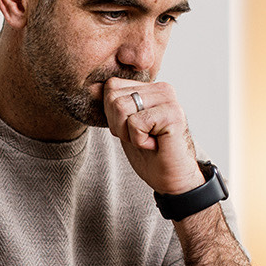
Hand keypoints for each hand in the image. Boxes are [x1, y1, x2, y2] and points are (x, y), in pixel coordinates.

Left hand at [102, 78, 202, 195]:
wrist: (172, 179)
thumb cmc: (149, 154)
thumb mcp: (125, 126)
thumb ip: (114, 105)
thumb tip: (92, 88)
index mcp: (150, 87)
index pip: (111, 86)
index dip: (112, 115)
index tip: (133, 130)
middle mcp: (161, 88)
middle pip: (113, 98)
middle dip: (119, 125)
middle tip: (141, 137)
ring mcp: (168, 99)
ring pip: (121, 107)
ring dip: (129, 133)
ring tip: (148, 140)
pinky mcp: (172, 114)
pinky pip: (135, 123)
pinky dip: (139, 141)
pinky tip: (156, 145)